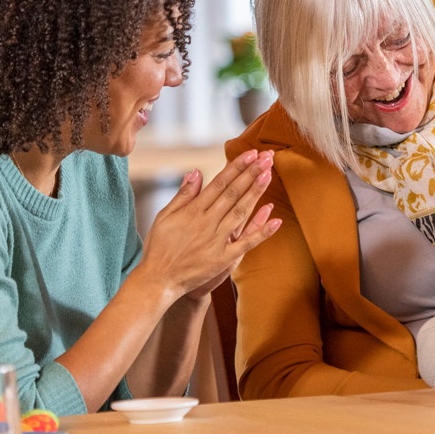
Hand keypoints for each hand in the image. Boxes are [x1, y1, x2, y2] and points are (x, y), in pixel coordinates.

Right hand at [135, 150, 281, 301]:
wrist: (158, 279)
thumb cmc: (159, 247)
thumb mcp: (165, 216)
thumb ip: (183, 194)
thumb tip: (196, 172)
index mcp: (193, 210)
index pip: (220, 183)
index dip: (236, 167)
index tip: (251, 154)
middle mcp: (207, 222)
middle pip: (233, 193)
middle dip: (251, 173)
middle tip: (267, 157)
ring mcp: (217, 240)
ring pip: (241, 212)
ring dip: (256, 193)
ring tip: (269, 175)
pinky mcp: (223, 258)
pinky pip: (246, 243)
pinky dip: (262, 232)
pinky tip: (276, 219)